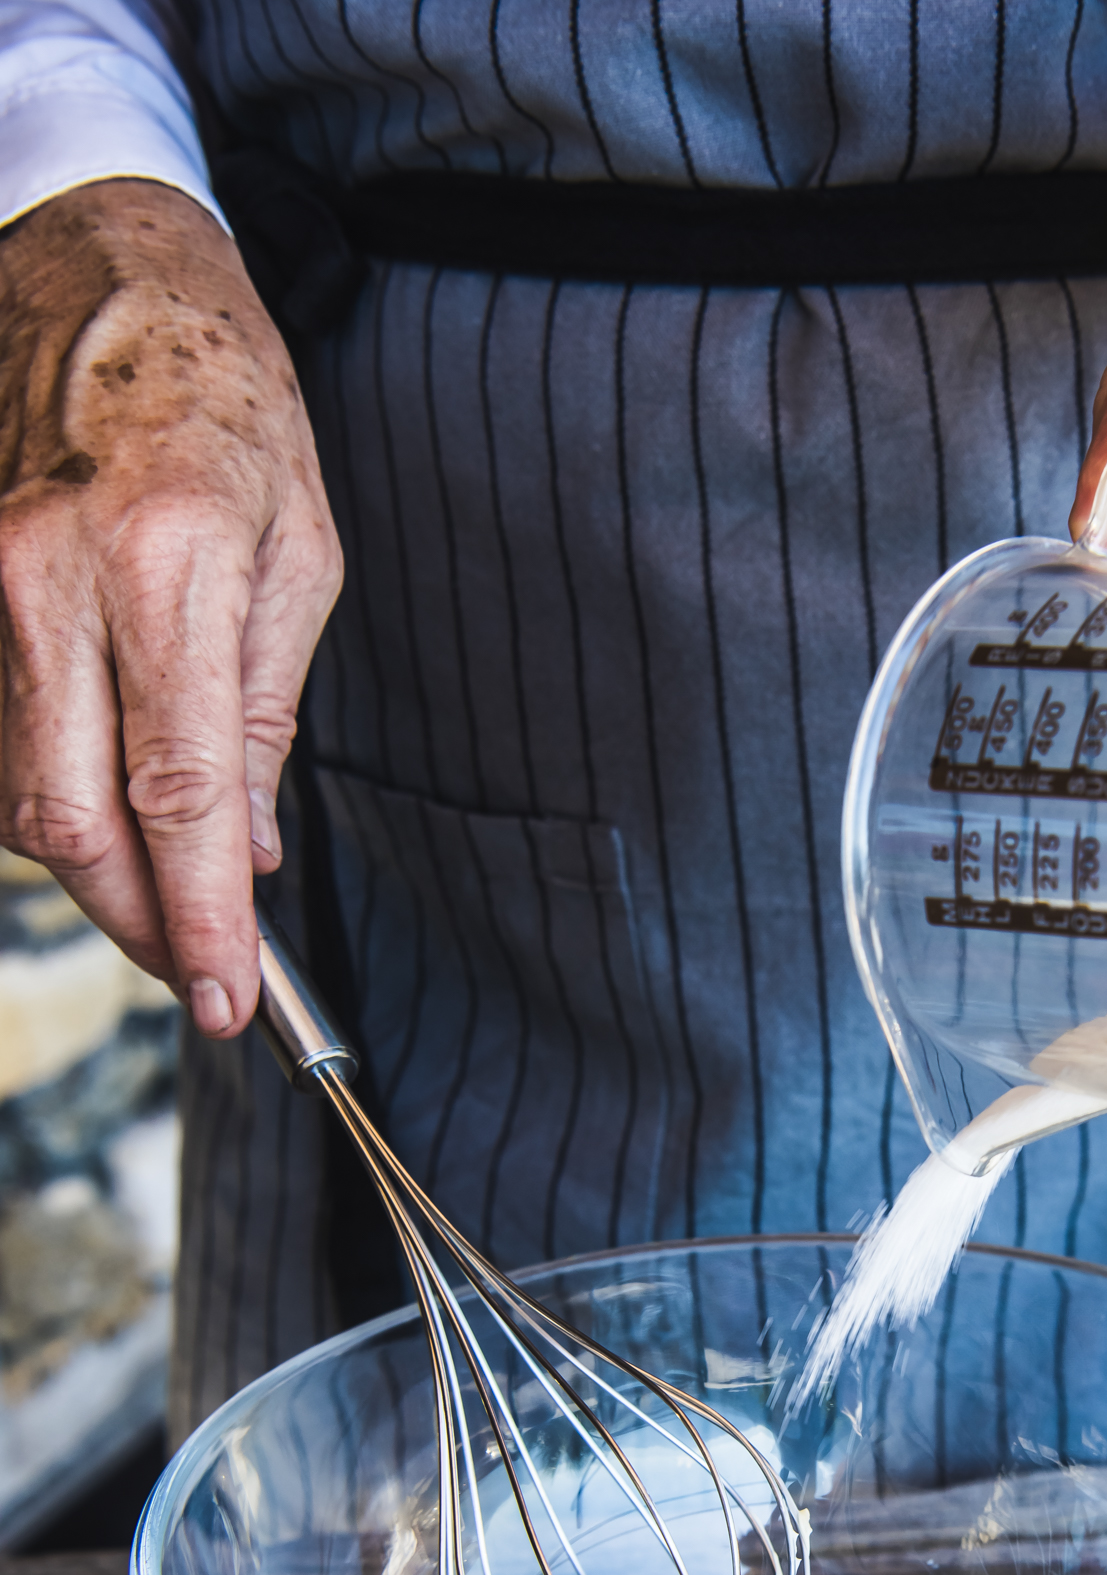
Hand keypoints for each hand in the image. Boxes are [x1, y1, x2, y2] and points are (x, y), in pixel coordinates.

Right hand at [0, 179, 341, 1034]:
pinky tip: (121, 817)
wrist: (103, 269)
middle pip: (73, 820)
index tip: (228, 996)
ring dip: (99, 874)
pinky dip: (62, 804)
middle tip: (202, 974)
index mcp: (168, 568)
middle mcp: (55, 582)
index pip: (179, 794)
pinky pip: (3, 742)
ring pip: (24, 795)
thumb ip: (267, 711)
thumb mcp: (300, 553)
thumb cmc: (228, 401)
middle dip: (139, 923)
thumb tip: (247, 849)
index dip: (201, 916)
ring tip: (175, 902)